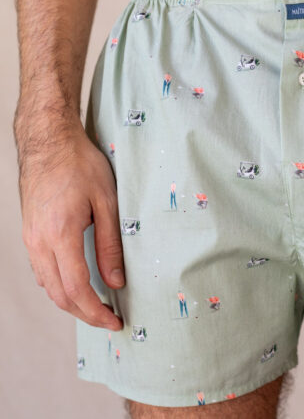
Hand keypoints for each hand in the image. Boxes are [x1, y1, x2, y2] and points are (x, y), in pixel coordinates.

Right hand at [19, 128, 124, 330]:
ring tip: (97, 306)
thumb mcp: (106, 202)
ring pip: (48, 286)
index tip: (115, 320)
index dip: (96, 311)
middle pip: (59, 295)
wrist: (49, 141)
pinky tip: (76, 284)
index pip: (77, 289)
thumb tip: (116, 281)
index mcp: (60, 235)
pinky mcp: (29, 233)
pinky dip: (59, 286)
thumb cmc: (80, 164)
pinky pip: (41, 271)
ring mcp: (30, 238)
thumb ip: (110, 245)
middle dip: (85, 313)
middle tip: (109, 319)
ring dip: (71, 302)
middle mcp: (39, 242)